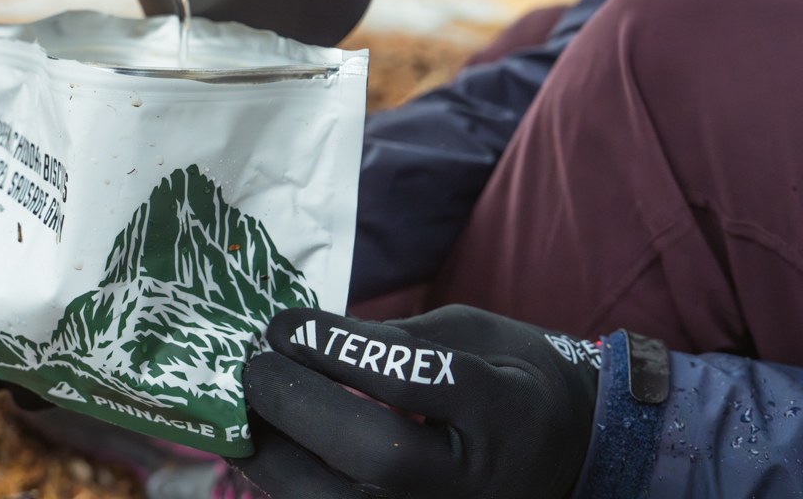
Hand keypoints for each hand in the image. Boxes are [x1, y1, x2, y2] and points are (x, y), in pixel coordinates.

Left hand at [231, 305, 599, 498]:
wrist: (568, 452)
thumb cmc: (512, 377)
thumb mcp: (472, 333)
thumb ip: (398, 339)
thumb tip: (309, 339)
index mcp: (500, 409)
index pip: (411, 381)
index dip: (337, 351)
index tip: (283, 325)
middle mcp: (473, 479)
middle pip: (375, 456)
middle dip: (299, 407)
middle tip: (251, 366)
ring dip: (277, 458)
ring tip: (241, 411)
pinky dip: (292, 486)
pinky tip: (263, 449)